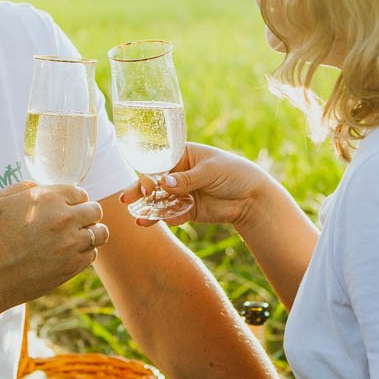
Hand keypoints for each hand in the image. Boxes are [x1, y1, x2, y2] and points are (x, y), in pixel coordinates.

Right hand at [0, 181, 105, 310]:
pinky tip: (68, 254)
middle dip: (85, 213)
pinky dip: (84, 253)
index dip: (73, 199)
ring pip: (100, 233)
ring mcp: (70, 244)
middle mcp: (63, 219)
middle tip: (72, 222)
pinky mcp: (71, 267)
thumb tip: (42, 188)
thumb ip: (24, 188)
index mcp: (47, 198)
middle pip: (95, 210)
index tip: (66, 207)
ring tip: (76, 237)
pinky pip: (92, 255)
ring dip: (90, 233)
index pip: (80, 192)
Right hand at [119, 142, 271, 226]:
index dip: (148, 173)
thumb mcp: (211, 171)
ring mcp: (182, 193)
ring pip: (160, 201)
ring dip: (148, 208)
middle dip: (139, 191)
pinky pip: (172, 215)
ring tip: (137, 217)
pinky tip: (151, 222)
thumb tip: (164, 184)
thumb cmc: (234, 173)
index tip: (145, 184)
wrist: (252, 197)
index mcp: (182, 156)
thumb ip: (188, 179)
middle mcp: (178, 174)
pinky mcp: (188, 210)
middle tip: (125, 200)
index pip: (159, 162)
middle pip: (154, 182)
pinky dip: (162, 219)